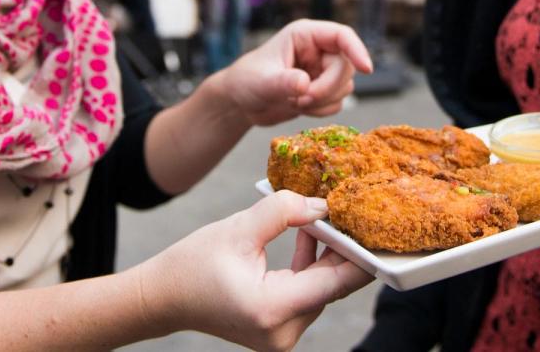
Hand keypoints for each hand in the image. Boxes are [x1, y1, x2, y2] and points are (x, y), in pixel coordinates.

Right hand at [137, 190, 372, 351]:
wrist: (164, 297)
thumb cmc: (193, 265)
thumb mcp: (239, 228)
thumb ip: (283, 212)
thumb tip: (322, 205)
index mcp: (272, 309)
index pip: (336, 283)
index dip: (361, 253)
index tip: (375, 224)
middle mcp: (282, 331)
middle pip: (331, 286)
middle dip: (344, 247)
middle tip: (355, 208)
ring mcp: (281, 335)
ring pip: (321, 289)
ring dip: (327, 254)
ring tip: (331, 217)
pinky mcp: (278, 328)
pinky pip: (307, 294)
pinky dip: (311, 267)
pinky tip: (309, 236)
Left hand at [207, 20, 371, 126]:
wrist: (240, 103)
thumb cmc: (246, 81)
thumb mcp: (261, 81)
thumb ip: (283, 82)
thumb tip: (305, 84)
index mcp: (305, 35)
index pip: (342, 36)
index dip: (357, 50)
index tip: (366, 69)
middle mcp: (318, 50)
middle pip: (346, 67)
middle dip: (327, 87)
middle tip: (302, 98)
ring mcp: (322, 71)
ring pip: (344, 87)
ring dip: (323, 100)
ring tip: (295, 101)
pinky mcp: (322, 90)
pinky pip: (337, 103)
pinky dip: (320, 110)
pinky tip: (299, 107)